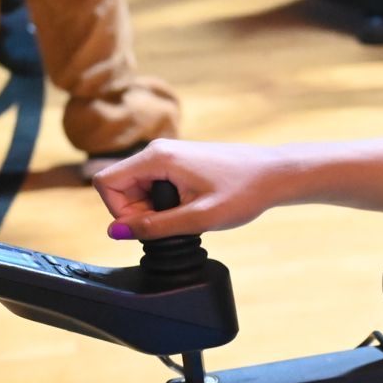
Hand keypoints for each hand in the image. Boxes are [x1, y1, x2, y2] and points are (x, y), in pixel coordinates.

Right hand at [95, 139, 296, 239]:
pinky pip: (155, 184)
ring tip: (187, 216)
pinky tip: (191, 207)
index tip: (148, 226)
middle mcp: (159, 150)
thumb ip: (154, 227)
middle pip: (120, 186)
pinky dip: (165, 202)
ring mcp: (170, 154)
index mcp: (158, 157)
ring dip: (152, 209)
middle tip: (173, 224)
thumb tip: (116, 232)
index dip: (118, 211)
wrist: (276, 174)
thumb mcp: (198, 217)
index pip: (106, 183)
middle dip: (136, 212)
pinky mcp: (180, 161)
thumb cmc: (244, 191)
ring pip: (137, 187)